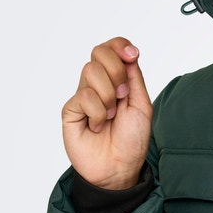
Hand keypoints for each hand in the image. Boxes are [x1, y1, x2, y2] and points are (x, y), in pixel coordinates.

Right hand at [62, 37, 152, 189]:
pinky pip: (83, 96)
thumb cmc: (132, 139)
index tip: (132, 55)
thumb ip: (135, 78)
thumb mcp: (142, 105)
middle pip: (98, 52)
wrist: (120, 167)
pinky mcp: (70, 110)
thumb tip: (129, 53)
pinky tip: (98, 126)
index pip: (111, 49)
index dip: (120, 45)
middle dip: (116, 70)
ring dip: (109, 95)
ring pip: (90, 70)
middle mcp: (97, 84)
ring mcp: (82, 95)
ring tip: (111, 116)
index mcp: (116, 80)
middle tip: (124, 94)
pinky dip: (97, 112)